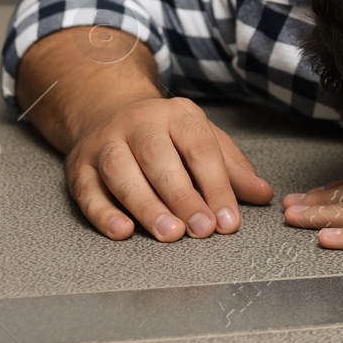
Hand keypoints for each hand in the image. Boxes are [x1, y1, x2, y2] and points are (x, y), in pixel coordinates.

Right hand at [66, 96, 273, 241]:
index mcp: (177, 114)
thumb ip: (232, 168)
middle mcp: (139, 124)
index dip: (216, 186)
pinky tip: (122, 231)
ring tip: (169, 234)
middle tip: (201, 230)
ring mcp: (105, 143)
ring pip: (123, 173)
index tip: (228, 220)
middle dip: (183, 197)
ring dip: (147, 206)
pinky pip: (88, 190)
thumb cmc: (164, 133)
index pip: (200, 149)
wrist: (107, 109)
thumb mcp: (202, 138)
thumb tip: (263, 195)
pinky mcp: (78, 166)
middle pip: (160, 159)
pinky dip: (103, 213)